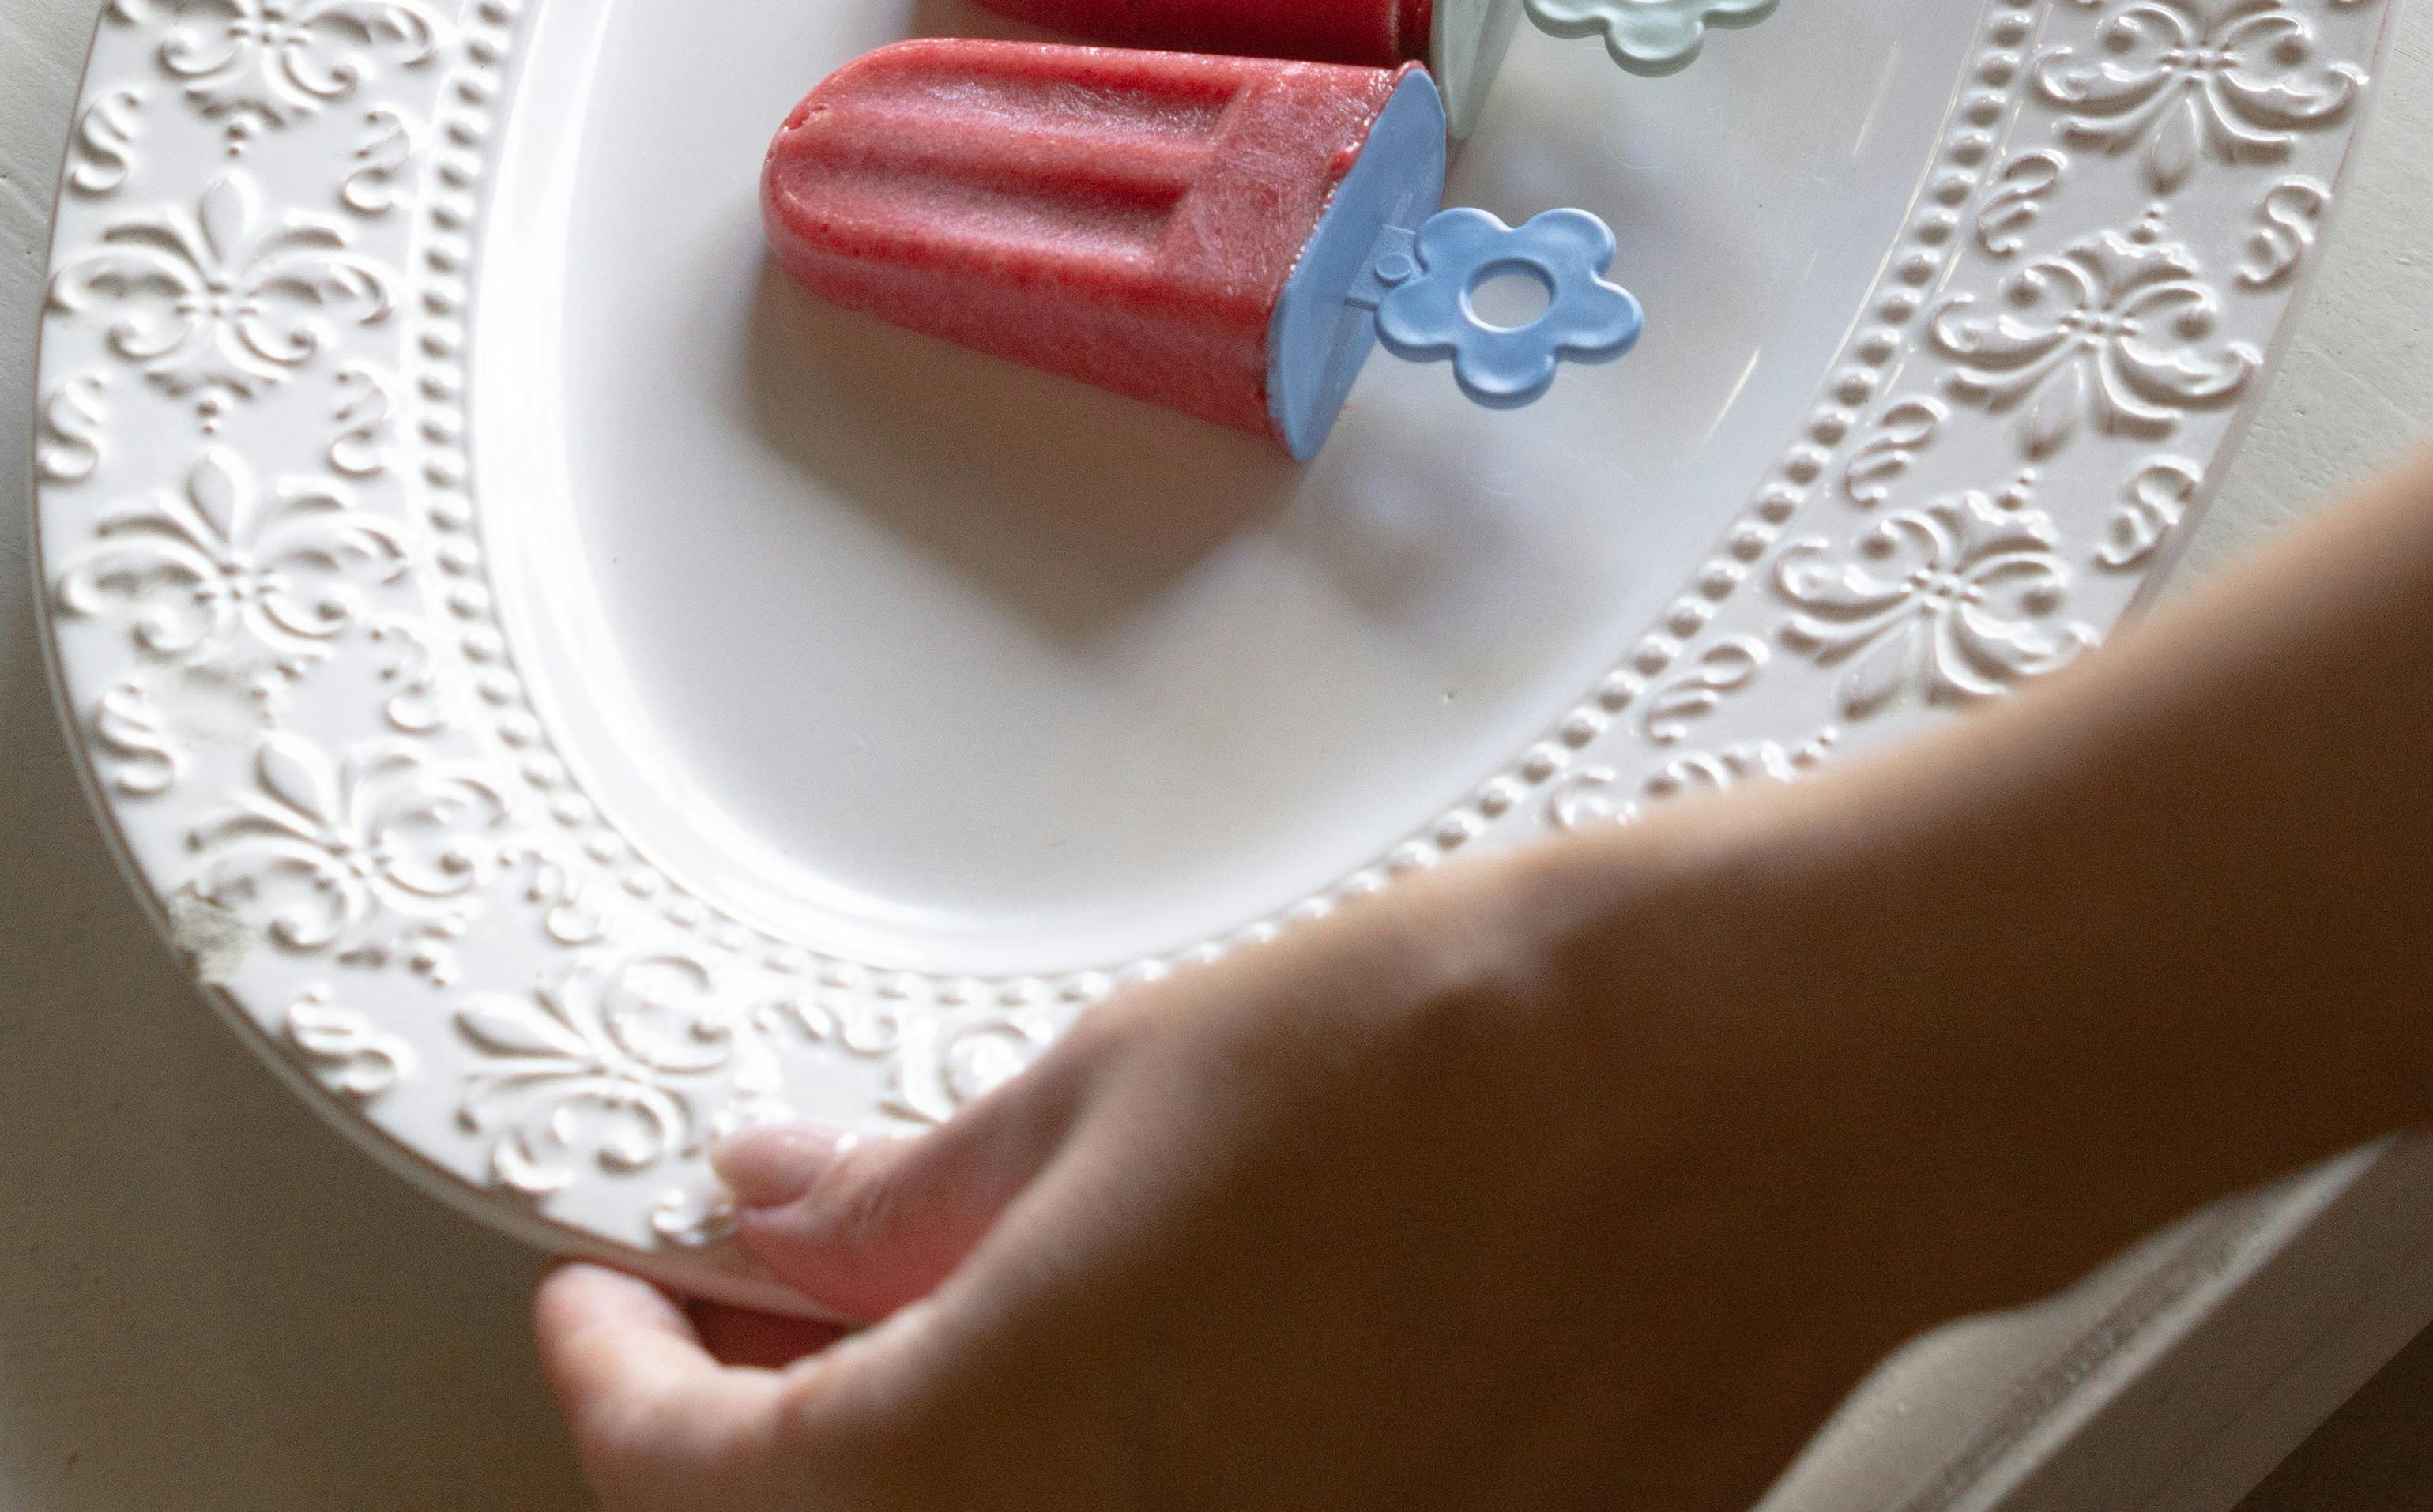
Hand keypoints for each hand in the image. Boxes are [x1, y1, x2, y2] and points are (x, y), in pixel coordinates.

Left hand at [535, 251, 2432, 1507]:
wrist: (1745, 1098)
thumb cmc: (1461, 1051)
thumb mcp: (1125, 1083)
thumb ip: (916, 1200)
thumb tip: (771, 1217)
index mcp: (1006, 1462)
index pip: (706, 1498)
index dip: (619, 1396)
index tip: (601, 1305)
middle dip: (779, 1436)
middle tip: (756, 1315)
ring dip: (942, 1451)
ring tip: (938, 1319)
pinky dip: (1117, 1471)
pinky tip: (1139, 1362)